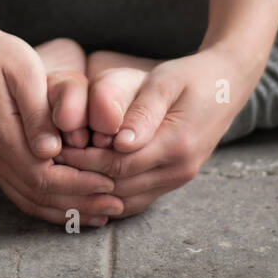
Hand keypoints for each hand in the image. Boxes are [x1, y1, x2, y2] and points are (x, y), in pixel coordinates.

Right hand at [0, 32, 123, 224]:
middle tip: (116, 205)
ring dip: (66, 211)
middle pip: (38, 195)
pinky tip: (73, 206)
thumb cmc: (1, 57)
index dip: (78, 184)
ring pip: (28, 199)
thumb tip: (50, 152)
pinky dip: (48, 204)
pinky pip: (20, 192)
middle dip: (79, 203)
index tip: (110, 184)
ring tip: (101, 214)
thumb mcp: (24, 72)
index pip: (43, 176)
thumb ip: (37, 113)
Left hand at [57, 46, 261, 216]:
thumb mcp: (165, 83)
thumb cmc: (190, 76)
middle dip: (81, 179)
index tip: (55, 150)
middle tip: (48, 166)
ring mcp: (178, 179)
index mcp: (176, 146)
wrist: (228, 84)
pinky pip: (137, 199)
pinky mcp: (173, 180)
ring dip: (93, 192)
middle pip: (118, 188)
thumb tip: (120, 142)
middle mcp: (178, 170)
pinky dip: (109, 196)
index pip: (117, 166)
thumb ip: (143, 112)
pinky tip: (86, 183)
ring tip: (61, 175)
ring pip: (126, 200)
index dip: (83, 162)